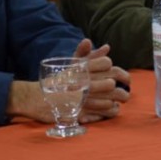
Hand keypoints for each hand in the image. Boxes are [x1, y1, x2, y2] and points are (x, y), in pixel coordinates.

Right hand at [5, 41, 130, 124]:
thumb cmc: (57, 82)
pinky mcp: (81, 113)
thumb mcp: (72, 66)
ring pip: (110, 99)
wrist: (36, 97)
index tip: (120, 76)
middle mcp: (83, 82)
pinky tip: (112, 108)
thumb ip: (90, 55)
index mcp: (82, 69)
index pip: (107, 64)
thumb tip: (107, 47)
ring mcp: (83, 99)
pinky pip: (104, 112)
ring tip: (119, 100)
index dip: (115, 69)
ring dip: (118, 99)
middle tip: (124, 88)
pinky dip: (111, 110)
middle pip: (111, 83)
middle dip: (120, 86)